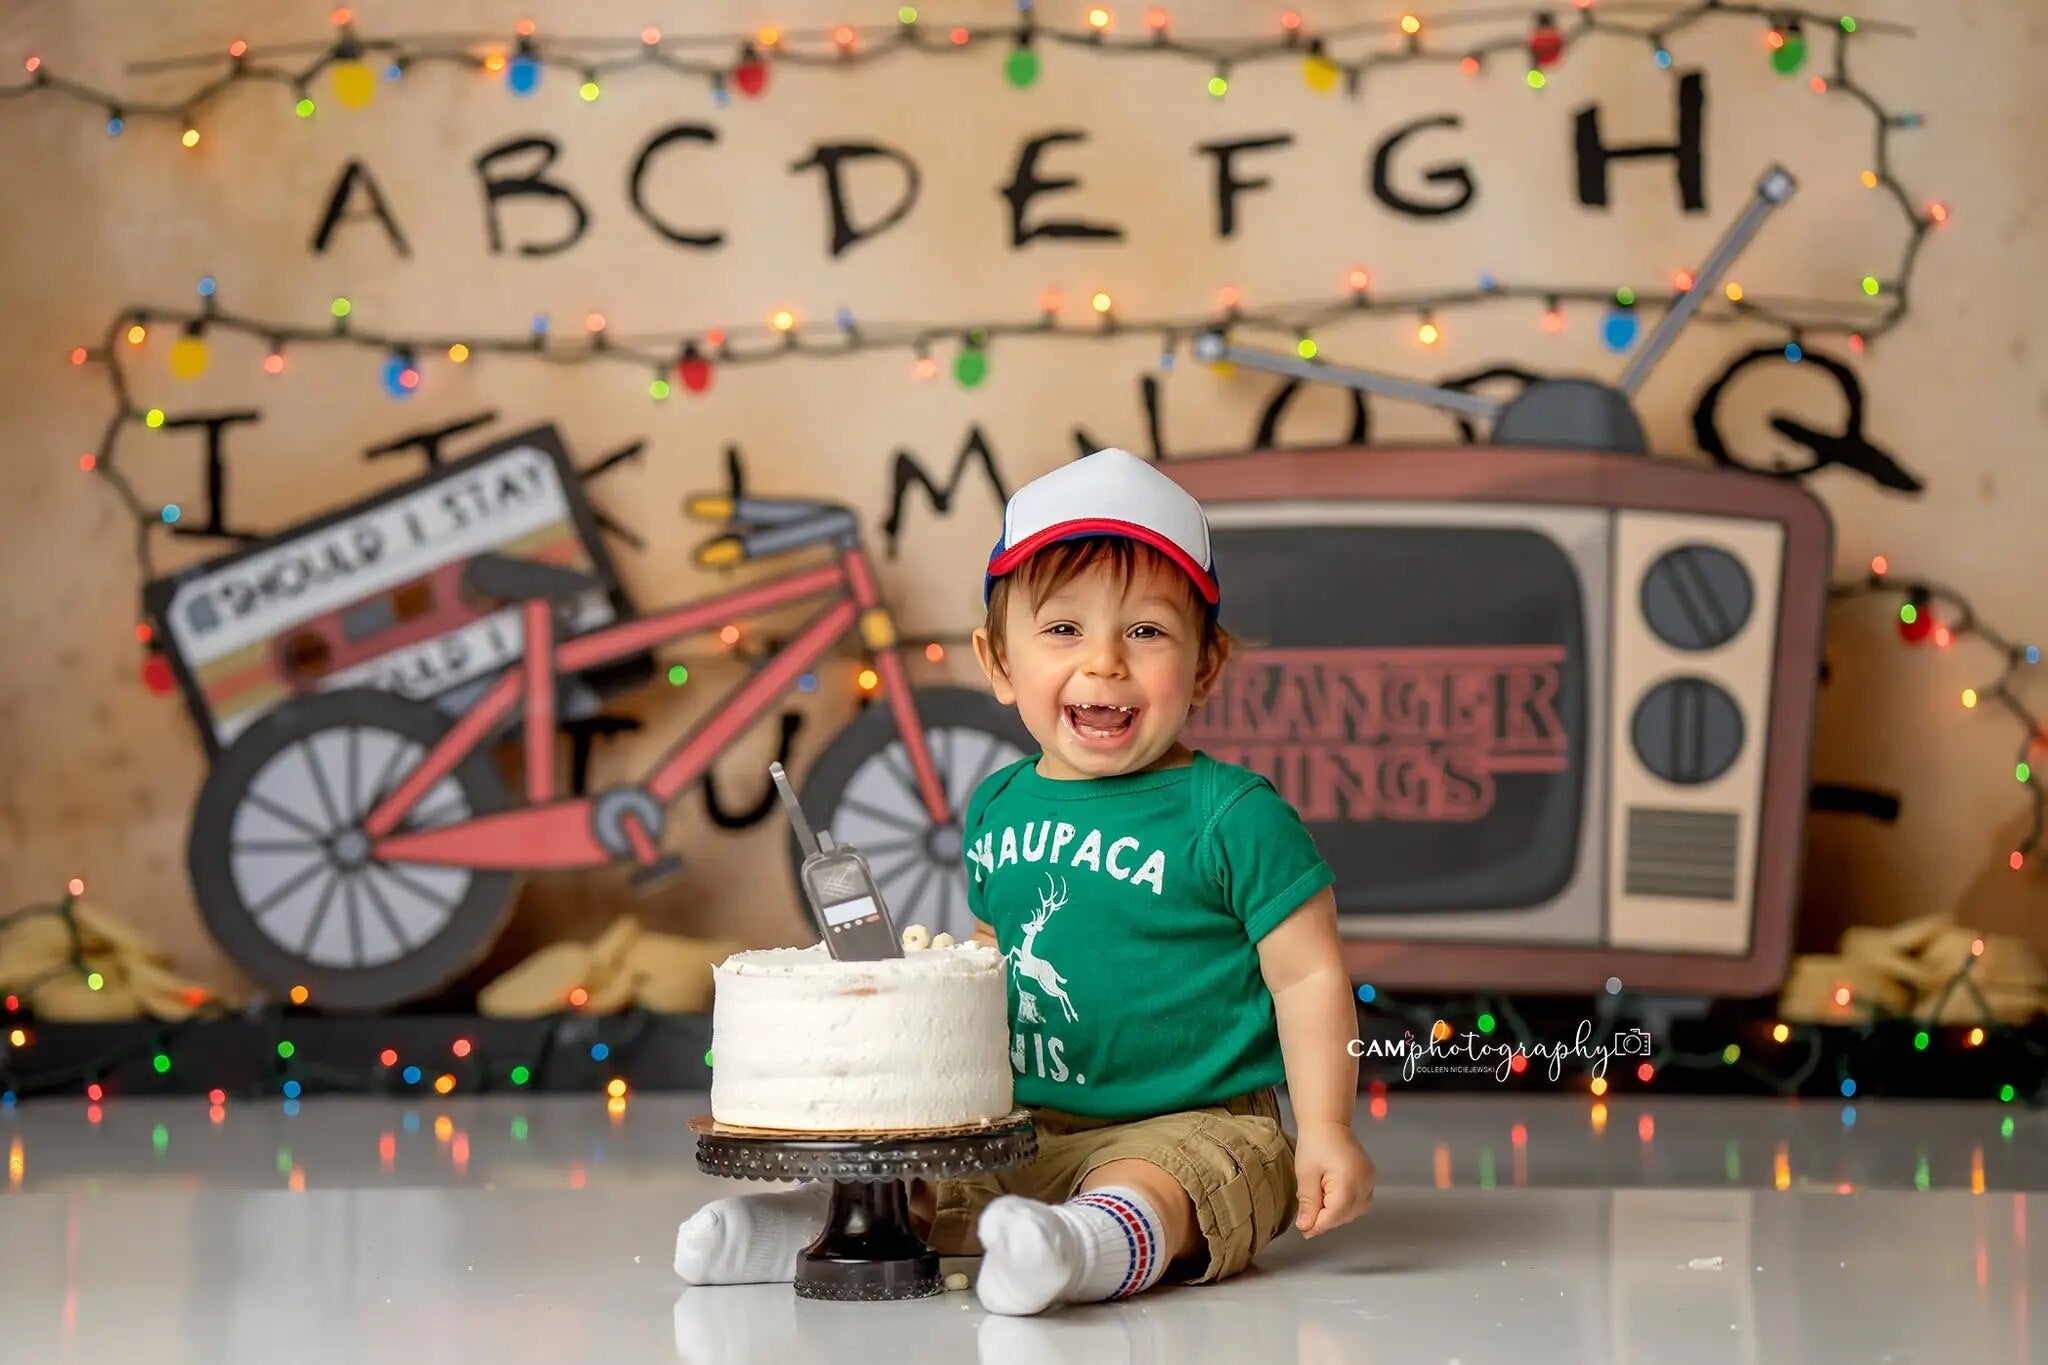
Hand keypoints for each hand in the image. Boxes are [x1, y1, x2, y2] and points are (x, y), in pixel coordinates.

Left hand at [1292, 1120, 1374, 1238]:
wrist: (1328, 1123)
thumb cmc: (1315, 1143)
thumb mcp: (1306, 1174)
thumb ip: (1308, 1203)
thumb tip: (1306, 1227)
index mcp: (1349, 1180)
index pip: (1335, 1214)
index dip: (1318, 1226)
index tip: (1304, 1231)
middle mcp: (1364, 1182)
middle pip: (1345, 1216)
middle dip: (1325, 1221)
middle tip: (1306, 1221)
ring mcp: (1369, 1181)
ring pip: (1353, 1212)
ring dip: (1335, 1215)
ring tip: (1317, 1207)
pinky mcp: (1369, 1179)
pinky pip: (1359, 1203)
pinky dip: (1345, 1207)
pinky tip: (1330, 1201)